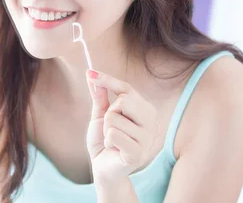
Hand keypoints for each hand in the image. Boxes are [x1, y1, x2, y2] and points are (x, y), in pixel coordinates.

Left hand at [86, 69, 159, 184]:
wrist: (103, 168)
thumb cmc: (104, 140)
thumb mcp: (101, 115)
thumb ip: (100, 96)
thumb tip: (92, 74)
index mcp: (147, 111)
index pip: (127, 88)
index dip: (107, 79)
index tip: (90, 73)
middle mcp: (152, 123)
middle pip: (123, 100)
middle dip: (109, 112)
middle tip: (111, 127)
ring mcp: (148, 139)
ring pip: (114, 118)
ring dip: (106, 130)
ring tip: (113, 140)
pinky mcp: (138, 153)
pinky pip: (113, 134)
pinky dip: (107, 141)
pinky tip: (114, 149)